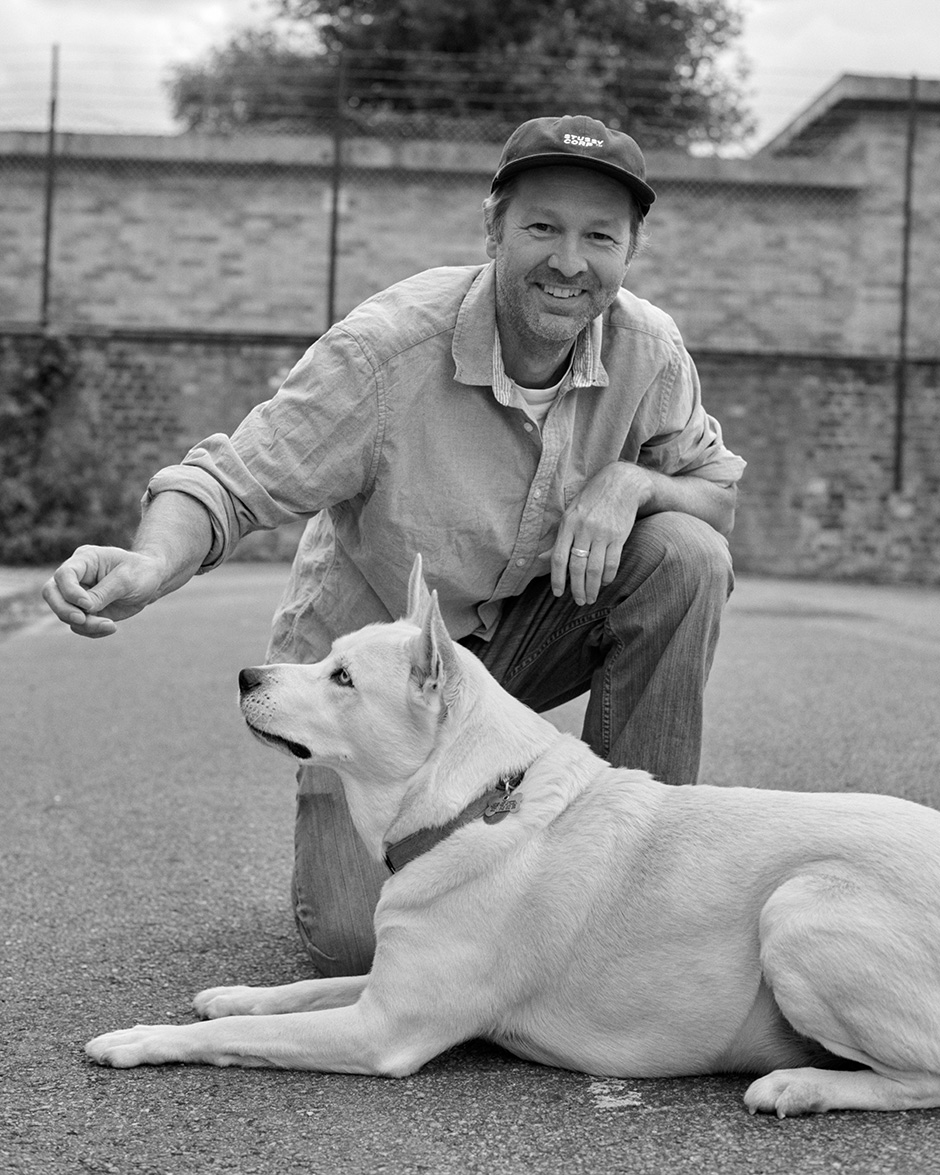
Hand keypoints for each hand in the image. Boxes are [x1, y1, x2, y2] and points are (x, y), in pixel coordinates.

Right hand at [42, 545, 166, 637]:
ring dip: (84, 624)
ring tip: (110, 625)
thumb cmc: (141, 572)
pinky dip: (91, 630)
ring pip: (64, 613)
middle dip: (64, 610)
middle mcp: (76, 576)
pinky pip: (78, 625)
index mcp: (85, 559)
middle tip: (82, 620)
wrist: (151, 581)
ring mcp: (78, 594)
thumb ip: (104, 593)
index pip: (64, 574)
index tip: (88, 605)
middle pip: (52, 593)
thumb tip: (84, 609)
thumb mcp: (127, 579)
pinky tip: (111, 627)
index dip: (70, 592)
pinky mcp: (85, 611)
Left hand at [551, 462, 652, 605]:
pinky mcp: (619, 536)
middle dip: (577, 588)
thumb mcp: (570, 514)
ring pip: (595, 569)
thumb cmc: (592, 499)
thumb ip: (557, 538)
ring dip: (593, 588)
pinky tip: (606, 582)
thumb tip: (540, 558)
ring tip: (592, 598)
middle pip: (577, 567)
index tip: (558, 593)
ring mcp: (602, 533)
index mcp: (568, 524)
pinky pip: (612, 562)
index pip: (558, 558)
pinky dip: (608, 577)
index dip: (557, 579)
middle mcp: (583, 529)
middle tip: (579, 601)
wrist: (622, 483)